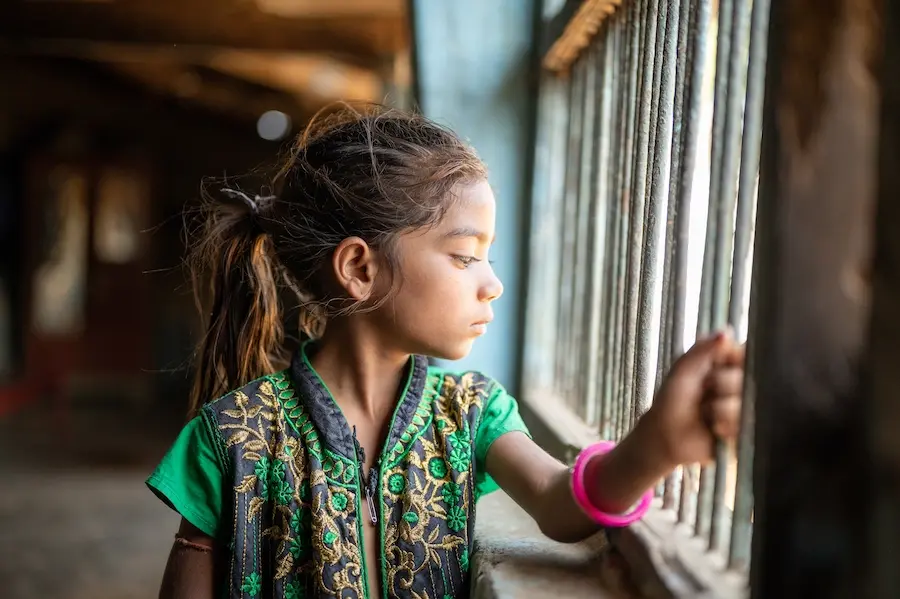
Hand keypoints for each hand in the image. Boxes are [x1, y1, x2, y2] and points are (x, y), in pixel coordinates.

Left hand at [636, 328, 744, 468]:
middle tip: (706, 391)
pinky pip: (747, 424)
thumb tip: (726, 331)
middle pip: (748, 375)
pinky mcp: (747, 431)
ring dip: (721, 408)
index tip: (720, 362)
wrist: (666, 436)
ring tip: (707, 413)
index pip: (746, 352)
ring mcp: (745, 408)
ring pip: (747, 401)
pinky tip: (715, 428)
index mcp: (726, 366)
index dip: (735, 356)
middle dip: (723, 383)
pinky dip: (726, 425)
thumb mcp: (682, 370)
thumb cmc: (672, 400)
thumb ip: (703, 350)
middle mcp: (739, 385)